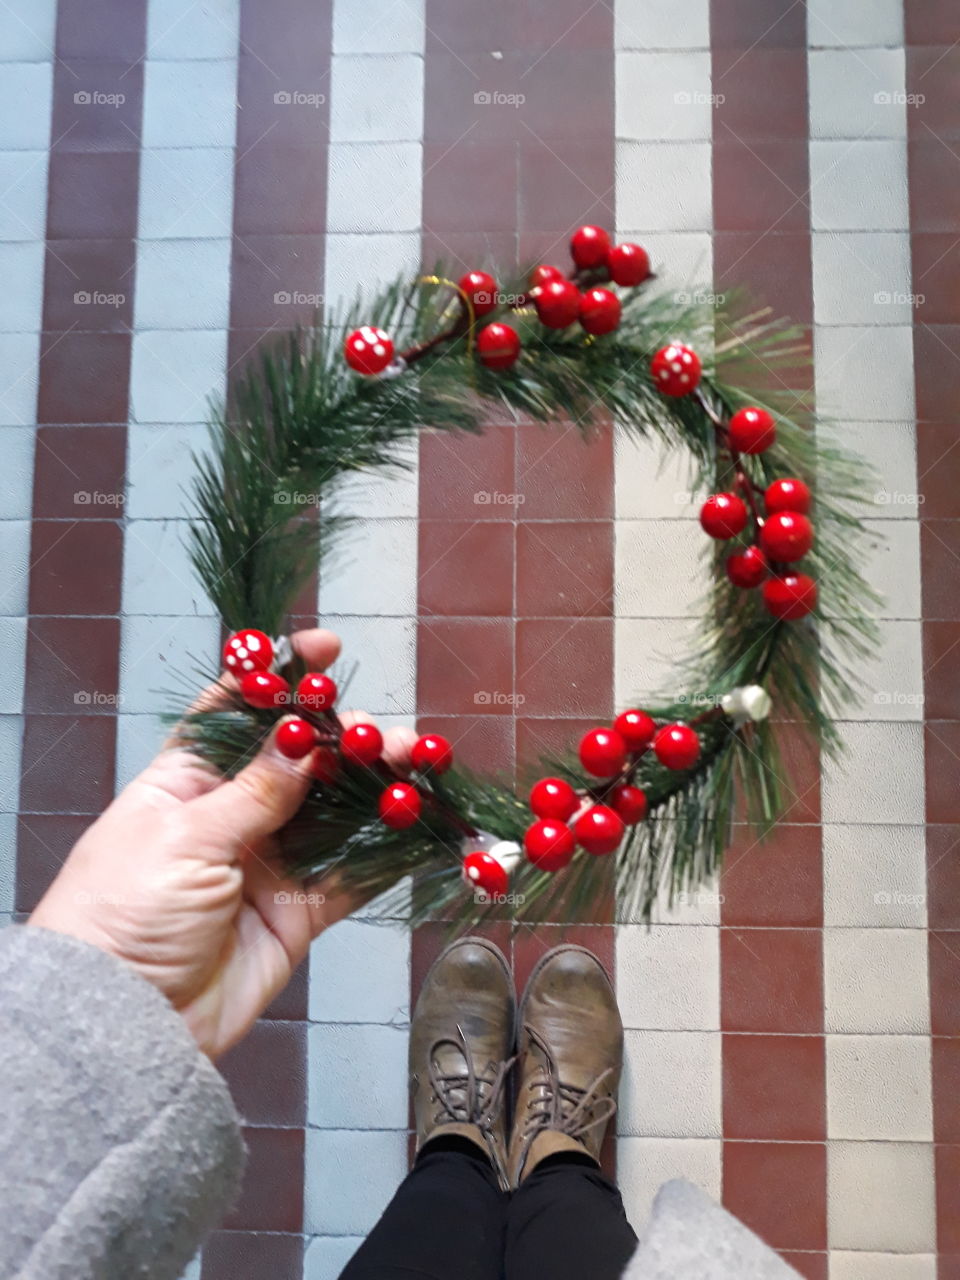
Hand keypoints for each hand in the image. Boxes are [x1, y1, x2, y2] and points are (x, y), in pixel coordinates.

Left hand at [28, 628, 414, 1057]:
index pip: (237, 710)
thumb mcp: (186, 836)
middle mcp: (232, 812)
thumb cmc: (122, 915)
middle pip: (301, 757)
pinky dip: (388, 848)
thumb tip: (303, 737)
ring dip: (377, 784)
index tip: (324, 650)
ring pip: (335, 808)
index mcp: (187, 779)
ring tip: (416, 765)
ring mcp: (269, 860)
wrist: (125, 1022)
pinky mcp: (298, 910)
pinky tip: (417, 822)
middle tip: (386, 735)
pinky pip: (352, 870)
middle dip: (347, 736)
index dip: (280, 676)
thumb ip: (256, 790)